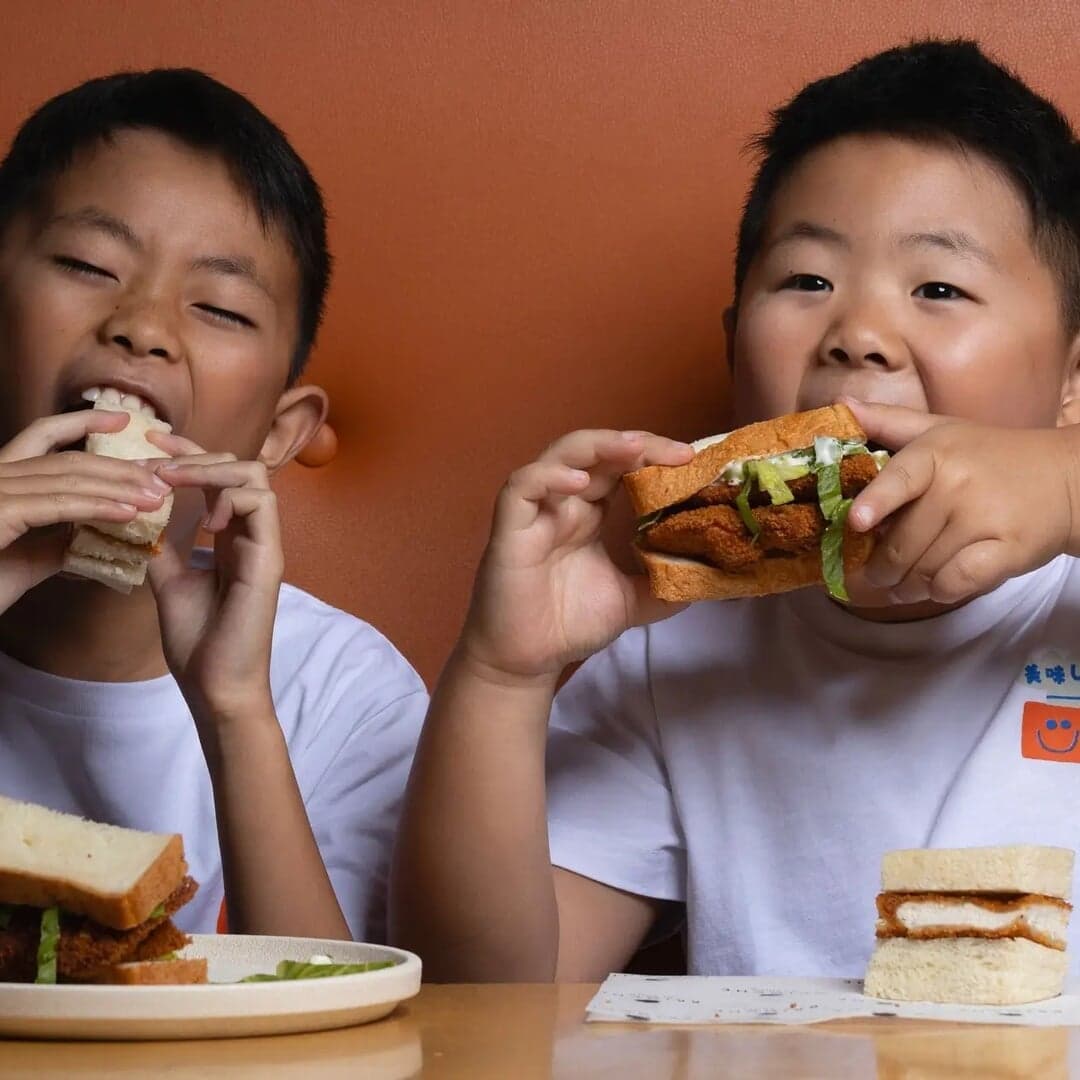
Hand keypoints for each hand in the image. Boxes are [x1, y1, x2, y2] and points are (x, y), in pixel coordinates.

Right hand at [0, 411, 167, 611]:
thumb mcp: (22, 559)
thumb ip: (53, 542)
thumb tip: (88, 535)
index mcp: (0, 479)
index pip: (42, 437)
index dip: (83, 423)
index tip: (123, 420)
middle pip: (68, 460)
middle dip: (121, 466)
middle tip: (163, 474)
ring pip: (69, 479)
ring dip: (121, 487)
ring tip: (158, 496)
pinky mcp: (0, 512)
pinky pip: (59, 505)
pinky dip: (99, 506)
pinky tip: (131, 513)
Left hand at [147, 433, 282, 720]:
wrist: (215, 684)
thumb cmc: (198, 640)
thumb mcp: (168, 580)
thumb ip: (162, 547)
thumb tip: (136, 517)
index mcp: (231, 538)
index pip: (219, 477)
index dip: (187, 453)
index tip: (150, 444)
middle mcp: (251, 534)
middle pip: (241, 466)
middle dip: (196, 456)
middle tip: (156, 464)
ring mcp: (264, 544)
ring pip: (255, 477)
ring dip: (212, 472)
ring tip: (176, 484)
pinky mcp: (269, 558)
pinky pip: (261, 504)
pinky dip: (230, 499)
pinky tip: (205, 520)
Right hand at [461, 429, 693, 682]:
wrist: (526, 662)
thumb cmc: (568, 625)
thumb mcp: (631, 602)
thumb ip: (664, 585)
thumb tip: (707, 578)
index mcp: (588, 514)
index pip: (619, 467)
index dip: (652, 456)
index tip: (691, 462)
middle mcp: (562, 504)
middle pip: (595, 451)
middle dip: (635, 444)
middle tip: (676, 453)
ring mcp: (535, 512)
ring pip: (558, 455)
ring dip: (596, 446)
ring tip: (633, 449)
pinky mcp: (509, 528)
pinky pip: (522, 487)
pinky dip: (550, 477)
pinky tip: (580, 483)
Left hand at [842, 399, 1078, 605]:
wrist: (1067, 480)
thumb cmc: (990, 456)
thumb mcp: (940, 430)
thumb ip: (889, 422)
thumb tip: (843, 405)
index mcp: (936, 453)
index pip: (901, 478)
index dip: (876, 501)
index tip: (856, 521)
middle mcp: (958, 485)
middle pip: (902, 543)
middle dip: (880, 569)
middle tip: (875, 576)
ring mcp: (984, 519)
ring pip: (924, 569)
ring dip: (907, 586)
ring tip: (903, 586)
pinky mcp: (1007, 552)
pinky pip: (957, 584)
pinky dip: (940, 592)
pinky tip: (936, 588)